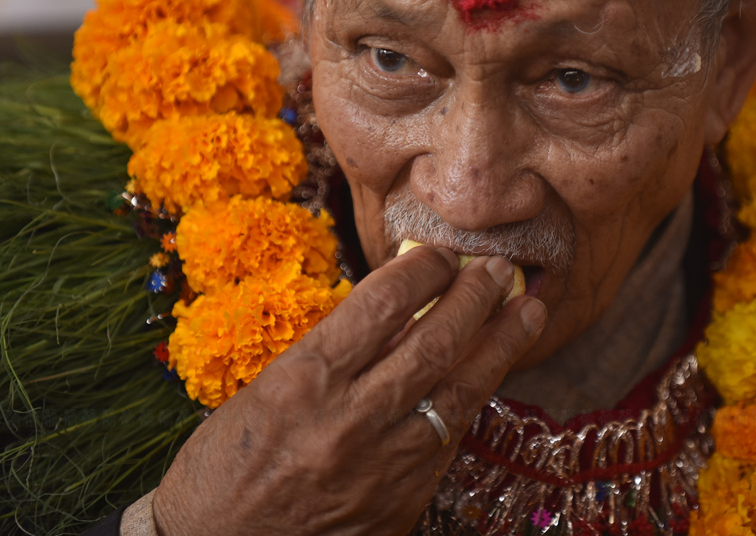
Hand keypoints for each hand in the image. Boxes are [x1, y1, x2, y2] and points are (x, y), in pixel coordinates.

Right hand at [152, 246, 547, 535]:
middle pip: (434, 341)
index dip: (422, 268)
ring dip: (500, 344)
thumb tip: (400, 306)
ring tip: (528, 309)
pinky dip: (475, 397)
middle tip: (499, 267)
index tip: (441, 253)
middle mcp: (348, 420)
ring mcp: (380, 466)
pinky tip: (496, 371)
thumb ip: (333, 351)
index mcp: (303, 381)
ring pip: (459, 390)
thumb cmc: (227, 465)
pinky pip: (451, 438)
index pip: (382, 304)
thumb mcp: (267, 390)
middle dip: (475, 296)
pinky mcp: (400, 503)